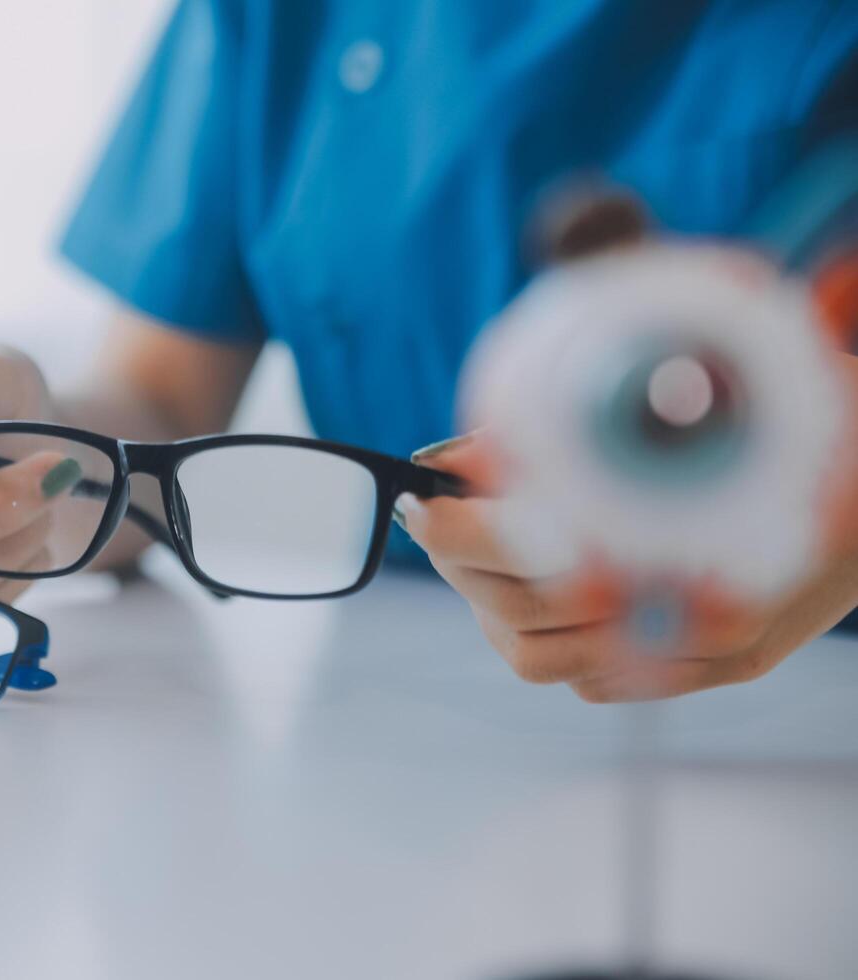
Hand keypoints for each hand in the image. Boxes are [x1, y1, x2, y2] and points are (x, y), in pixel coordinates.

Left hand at [395, 396, 857, 701]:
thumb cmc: (809, 409)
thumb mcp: (705, 384)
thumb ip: (574, 421)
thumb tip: (462, 456)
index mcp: (706, 533)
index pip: (545, 556)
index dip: (470, 532)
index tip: (428, 499)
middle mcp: (711, 610)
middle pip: (531, 611)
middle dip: (464, 558)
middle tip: (432, 514)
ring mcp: (714, 645)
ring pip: (544, 658)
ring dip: (491, 604)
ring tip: (470, 548)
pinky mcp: (722, 661)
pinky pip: (590, 678)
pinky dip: (541, 635)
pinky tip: (534, 586)